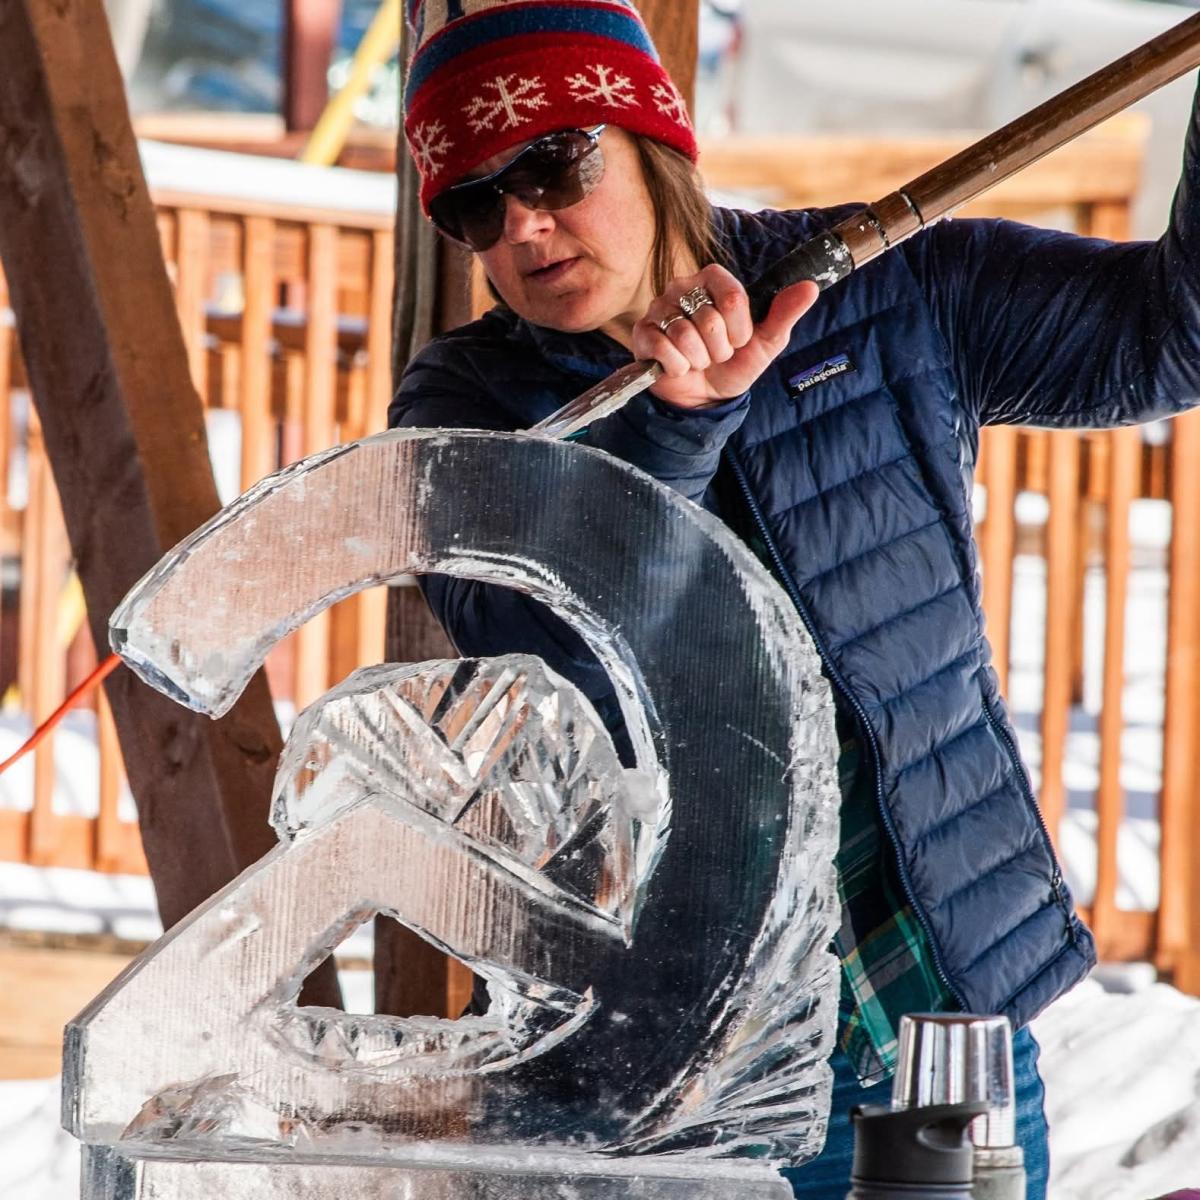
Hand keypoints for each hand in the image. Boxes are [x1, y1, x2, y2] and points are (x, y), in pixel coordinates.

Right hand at [631, 265, 819, 409]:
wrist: (706, 398)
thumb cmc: (735, 364)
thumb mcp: (766, 342)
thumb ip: (785, 313)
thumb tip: (810, 286)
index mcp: (713, 279)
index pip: (733, 298)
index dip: (740, 329)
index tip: (738, 340)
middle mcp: (682, 287)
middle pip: (709, 319)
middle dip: (719, 349)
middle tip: (716, 354)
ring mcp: (659, 309)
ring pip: (685, 335)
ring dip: (699, 360)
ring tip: (699, 361)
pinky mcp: (643, 333)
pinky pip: (663, 348)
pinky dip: (678, 367)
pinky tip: (679, 367)